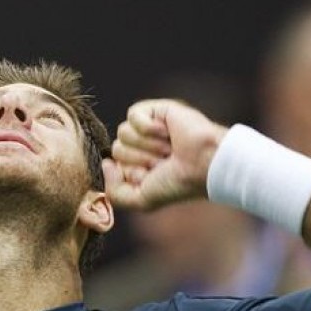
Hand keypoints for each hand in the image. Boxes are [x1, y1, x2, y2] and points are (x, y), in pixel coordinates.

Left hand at [103, 99, 226, 210]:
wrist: (204, 164)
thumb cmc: (176, 183)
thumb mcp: (141, 200)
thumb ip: (115, 192)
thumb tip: (106, 163)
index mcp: (136, 165)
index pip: (112, 165)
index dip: (132, 173)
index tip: (155, 176)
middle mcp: (140, 146)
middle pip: (117, 149)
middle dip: (140, 159)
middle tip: (165, 161)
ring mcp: (147, 127)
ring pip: (123, 132)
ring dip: (147, 145)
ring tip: (169, 148)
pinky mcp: (156, 110)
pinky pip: (133, 115)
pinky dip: (148, 127)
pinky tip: (167, 132)